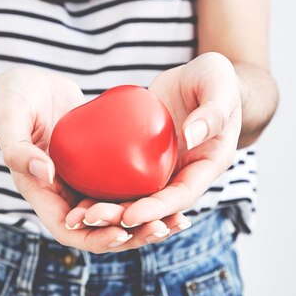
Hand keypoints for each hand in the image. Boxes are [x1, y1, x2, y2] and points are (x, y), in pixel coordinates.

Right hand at [0, 68, 186, 252]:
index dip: (96, 239)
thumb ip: (18, 147)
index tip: (123, 232)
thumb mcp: (10, 118)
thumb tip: (47, 174)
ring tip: (180, 219)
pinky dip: (147, 193)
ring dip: (147, 221)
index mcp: (42, 194)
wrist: (29, 86)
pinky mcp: (100, 167)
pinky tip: (174, 188)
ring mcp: (84, 182)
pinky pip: (126, 186)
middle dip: (134, 236)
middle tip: (165, 227)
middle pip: (102, 230)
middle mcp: (65, 195)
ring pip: (119, 212)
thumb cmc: (12, 99)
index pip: (70, 231)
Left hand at [68, 52, 241, 228]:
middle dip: (124, 216)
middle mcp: (186, 173)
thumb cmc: (217, 79)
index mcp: (209, 165)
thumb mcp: (219, 85)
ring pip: (136, 195)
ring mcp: (164, 167)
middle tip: (92, 218)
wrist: (200, 78)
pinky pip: (124, 174)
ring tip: (79, 215)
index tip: (129, 217)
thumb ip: (212, 111)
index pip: (182, 196)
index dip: (156, 210)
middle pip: (154, 205)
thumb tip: (192, 137)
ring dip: (110, 208)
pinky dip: (104, 186)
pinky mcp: (144, 157)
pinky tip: (77, 192)